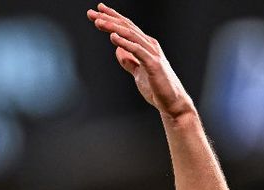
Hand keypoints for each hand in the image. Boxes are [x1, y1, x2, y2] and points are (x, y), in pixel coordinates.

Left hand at [87, 4, 193, 119]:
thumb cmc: (157, 87)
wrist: (172, 102)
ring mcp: (152, 54)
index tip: (97, 12)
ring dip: (113, 27)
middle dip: (108, 18)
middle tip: (91, 13)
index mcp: (146, 45)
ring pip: (131, 35)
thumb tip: (118, 50)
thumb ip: (129, 61)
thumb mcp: (138, 72)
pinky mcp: (153, 64)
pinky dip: (125, 43)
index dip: (112, 18)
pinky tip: (113, 37)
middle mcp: (150, 45)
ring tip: (99, 22)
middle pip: (127, 27)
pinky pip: (137, 50)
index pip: (127, 28)